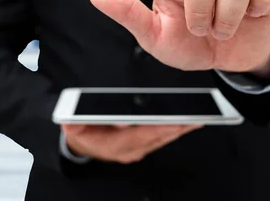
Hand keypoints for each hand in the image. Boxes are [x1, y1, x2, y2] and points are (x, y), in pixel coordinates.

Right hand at [61, 124, 201, 163]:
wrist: (82, 144)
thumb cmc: (81, 132)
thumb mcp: (74, 127)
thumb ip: (77, 125)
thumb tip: (81, 123)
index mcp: (113, 146)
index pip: (139, 137)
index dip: (157, 130)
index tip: (173, 123)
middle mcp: (128, 150)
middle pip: (156, 139)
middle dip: (176, 129)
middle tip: (194, 119)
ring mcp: (136, 150)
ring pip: (162, 140)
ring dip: (179, 130)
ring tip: (196, 119)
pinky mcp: (141, 147)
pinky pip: (160, 140)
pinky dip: (173, 131)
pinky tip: (185, 124)